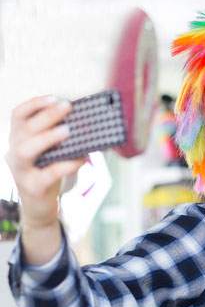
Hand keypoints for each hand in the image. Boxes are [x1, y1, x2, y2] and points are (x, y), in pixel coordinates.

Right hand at [6, 96, 85, 228]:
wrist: (40, 209)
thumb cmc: (48, 174)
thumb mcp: (51, 154)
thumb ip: (61, 140)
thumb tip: (88, 124)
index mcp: (18, 140)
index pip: (18, 115)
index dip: (34, 104)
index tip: (54, 97)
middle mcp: (14, 153)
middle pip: (24, 129)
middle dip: (46, 115)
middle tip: (67, 106)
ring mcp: (21, 171)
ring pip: (27, 149)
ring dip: (47, 137)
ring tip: (68, 131)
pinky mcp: (33, 187)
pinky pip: (49, 173)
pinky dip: (67, 164)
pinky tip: (82, 159)